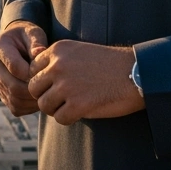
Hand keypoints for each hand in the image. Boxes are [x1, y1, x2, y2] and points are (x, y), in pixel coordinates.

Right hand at [0, 21, 48, 115]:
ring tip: (48, 93)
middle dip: (35, 89)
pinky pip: (15, 107)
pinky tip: (41, 98)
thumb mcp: (34, 32)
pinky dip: (30, 107)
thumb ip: (36, 41)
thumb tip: (40, 52)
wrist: (18, 43)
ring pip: (14, 99)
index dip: (33, 73)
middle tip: (51, 87)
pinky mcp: (1, 92)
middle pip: (13, 86)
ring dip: (33, 101)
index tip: (47, 71)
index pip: (14, 66)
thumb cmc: (28, 36)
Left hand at [27, 40, 144, 124]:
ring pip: (43, 105)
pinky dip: (68, 119)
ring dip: (55, 109)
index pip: (32, 69)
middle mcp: (58, 66)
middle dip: (44, 96)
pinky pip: (60, 118)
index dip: (42, 80)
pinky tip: (80, 113)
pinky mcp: (78, 104)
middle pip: (33, 87)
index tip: (54, 85)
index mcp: (58, 50)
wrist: (137, 72)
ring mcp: (67, 85)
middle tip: (60, 100)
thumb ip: (58, 61)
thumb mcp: (80, 52)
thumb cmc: (110, 64)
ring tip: (69, 107)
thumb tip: (39, 80)